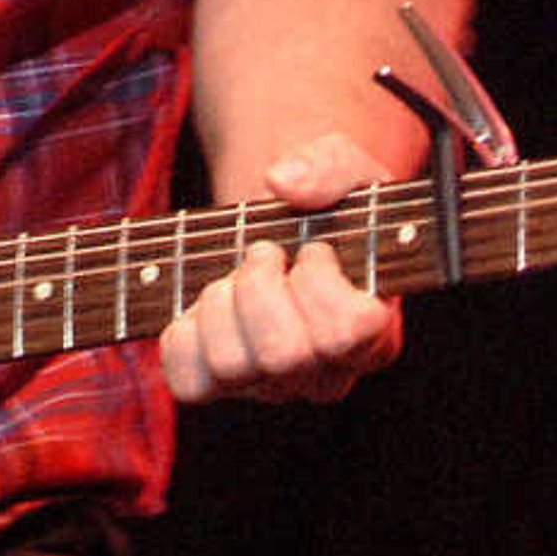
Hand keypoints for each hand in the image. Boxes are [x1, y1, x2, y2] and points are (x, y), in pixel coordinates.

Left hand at [155, 131, 405, 405]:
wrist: (281, 228)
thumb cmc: (322, 207)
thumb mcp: (343, 169)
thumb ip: (329, 167)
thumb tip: (283, 181)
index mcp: (373, 337)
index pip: (348, 332)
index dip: (319, 281)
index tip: (314, 249)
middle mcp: (324, 377)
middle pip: (282, 355)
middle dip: (260, 286)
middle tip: (265, 252)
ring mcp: (269, 388)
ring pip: (230, 366)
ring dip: (221, 301)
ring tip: (236, 274)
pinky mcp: (218, 386)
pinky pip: (187, 379)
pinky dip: (183, 334)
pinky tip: (206, 303)